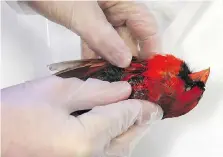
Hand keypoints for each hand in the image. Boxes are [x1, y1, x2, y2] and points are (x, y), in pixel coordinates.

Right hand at [1, 76, 162, 156]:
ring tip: (134, 117)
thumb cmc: (12, 115)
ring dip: (129, 133)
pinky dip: (115, 143)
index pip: (125, 118)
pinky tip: (114, 131)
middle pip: (128, 140)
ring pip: (120, 152)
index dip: (140, 106)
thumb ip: (93, 90)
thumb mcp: (55, 92)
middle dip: (140, 122)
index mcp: (85, 140)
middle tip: (148, 109)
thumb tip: (123, 90)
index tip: (151, 100)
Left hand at [26, 1, 158, 67]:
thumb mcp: (81, 14)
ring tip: (110, 79)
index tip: (149, 71)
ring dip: (109, 58)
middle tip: (125, 81)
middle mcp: (115, 8)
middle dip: (127, 58)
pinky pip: (96, 39)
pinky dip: (94, 52)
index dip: (151, 48)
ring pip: (112, 40)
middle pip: (129, 36)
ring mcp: (100, 15)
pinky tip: (92, 67)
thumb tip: (125, 62)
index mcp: (122, 0)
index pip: (146, 25)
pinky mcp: (87, 20)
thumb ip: (103, 38)